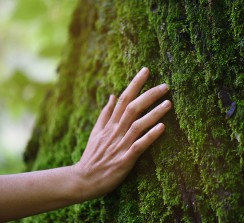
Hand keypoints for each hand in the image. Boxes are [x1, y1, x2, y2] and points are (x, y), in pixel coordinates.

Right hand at [73, 67, 171, 200]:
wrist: (84, 179)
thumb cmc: (92, 155)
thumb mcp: (96, 132)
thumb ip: (105, 113)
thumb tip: (112, 95)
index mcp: (109, 124)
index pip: (123, 98)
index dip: (135, 84)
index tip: (146, 71)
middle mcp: (115, 131)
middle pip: (132, 108)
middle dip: (149, 95)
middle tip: (165, 86)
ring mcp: (120, 145)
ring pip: (137, 125)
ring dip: (153, 113)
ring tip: (168, 103)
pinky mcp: (125, 160)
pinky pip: (139, 146)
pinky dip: (150, 136)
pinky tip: (162, 128)